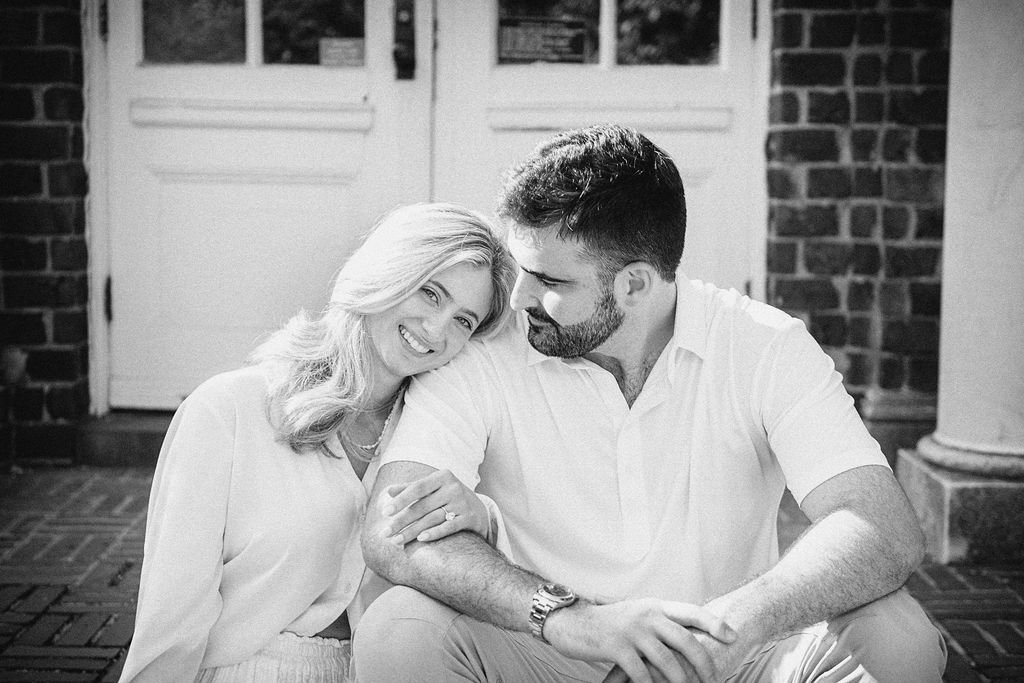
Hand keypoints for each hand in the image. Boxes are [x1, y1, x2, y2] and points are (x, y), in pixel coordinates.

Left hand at [378, 469, 488, 544]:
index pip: (417, 488)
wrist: (480, 510)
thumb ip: (411, 488)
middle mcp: (453, 487)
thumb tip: (388, 491)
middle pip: (422, 506)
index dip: (400, 500)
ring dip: (412, 531)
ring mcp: (463, 502)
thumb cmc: (449, 498)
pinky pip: (449, 527)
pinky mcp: (469, 518)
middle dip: (402, 521)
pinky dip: (435, 533)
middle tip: (385, 533)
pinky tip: (420, 539)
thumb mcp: (433, 489)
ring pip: (432, 518)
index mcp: (442, 476)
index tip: (385, 512)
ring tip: (396, 540)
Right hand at [544, 599, 736, 682]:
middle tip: (714, 680)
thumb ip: (659, 622)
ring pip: (668, 661)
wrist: (571, 622)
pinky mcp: (617, 647)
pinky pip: (642, 673)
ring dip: (681, 682)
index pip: (692, 612)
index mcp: (655, 606)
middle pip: (686, 640)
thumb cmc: (608, 624)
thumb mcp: (637, 614)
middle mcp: (647, 615)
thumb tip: (686, 636)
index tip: (733, 636)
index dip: (715, 623)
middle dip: (704, 664)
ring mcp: (632, 630)